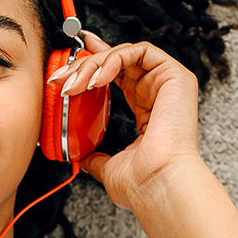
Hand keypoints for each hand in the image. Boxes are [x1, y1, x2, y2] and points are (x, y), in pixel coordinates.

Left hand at [48, 31, 205, 211]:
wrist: (158, 185)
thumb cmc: (143, 183)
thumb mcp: (110, 168)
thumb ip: (97, 159)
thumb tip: (82, 160)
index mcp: (147, 110)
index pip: (120, 75)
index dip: (96, 61)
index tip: (73, 58)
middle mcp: (158, 93)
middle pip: (118, 61)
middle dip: (85, 64)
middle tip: (61, 78)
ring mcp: (169, 83)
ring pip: (126, 54)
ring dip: (94, 64)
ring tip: (74, 84)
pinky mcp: (176, 76)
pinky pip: (141, 51)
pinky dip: (114, 60)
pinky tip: (96, 80)